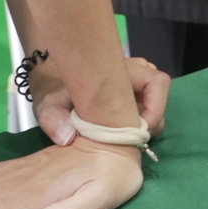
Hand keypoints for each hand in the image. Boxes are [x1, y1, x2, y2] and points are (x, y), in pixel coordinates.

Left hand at [30, 55, 170, 144]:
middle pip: (159, 98)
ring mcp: (137, 85)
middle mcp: (136, 73)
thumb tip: (68, 137)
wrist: (53, 89)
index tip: (135, 131)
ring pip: (154, 107)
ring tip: (122, 138)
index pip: (157, 82)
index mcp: (123, 68)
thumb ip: (53, 120)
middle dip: (150, 122)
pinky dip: (138, 126)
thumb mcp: (48, 105)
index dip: (154, 109)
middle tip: (129, 140)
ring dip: (144, 124)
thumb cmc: (55, 92)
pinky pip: (147, 112)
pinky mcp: (135, 98)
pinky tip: (119, 135)